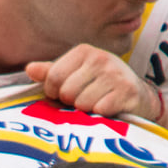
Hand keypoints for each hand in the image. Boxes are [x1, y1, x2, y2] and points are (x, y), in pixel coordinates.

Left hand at [26, 44, 160, 120]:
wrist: (139, 98)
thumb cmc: (102, 87)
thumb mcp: (77, 75)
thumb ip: (52, 73)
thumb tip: (29, 69)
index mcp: (84, 51)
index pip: (52, 77)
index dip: (54, 93)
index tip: (65, 95)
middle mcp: (100, 58)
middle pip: (66, 92)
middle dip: (72, 103)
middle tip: (86, 100)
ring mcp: (115, 74)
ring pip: (82, 103)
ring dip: (87, 111)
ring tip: (98, 104)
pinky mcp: (127, 92)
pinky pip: (99, 111)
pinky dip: (101, 116)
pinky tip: (109, 110)